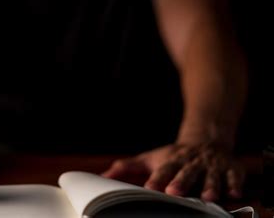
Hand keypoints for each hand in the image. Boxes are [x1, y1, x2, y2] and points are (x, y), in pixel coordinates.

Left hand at [102, 144, 244, 201]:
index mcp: (171, 160)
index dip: (157, 178)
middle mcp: (191, 163)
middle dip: (180, 182)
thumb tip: (103, 175)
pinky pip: (234, 176)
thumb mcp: (150, 158)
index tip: (150, 187)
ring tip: (206, 197)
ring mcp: (211, 166)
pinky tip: (233, 193)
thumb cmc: (173, 156)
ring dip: (208, 185)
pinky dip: (233, 183)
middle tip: (174, 192)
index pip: (162, 170)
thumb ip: (128, 167)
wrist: (205, 140)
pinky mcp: (230, 168)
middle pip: (185, 172)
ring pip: (210, 176)